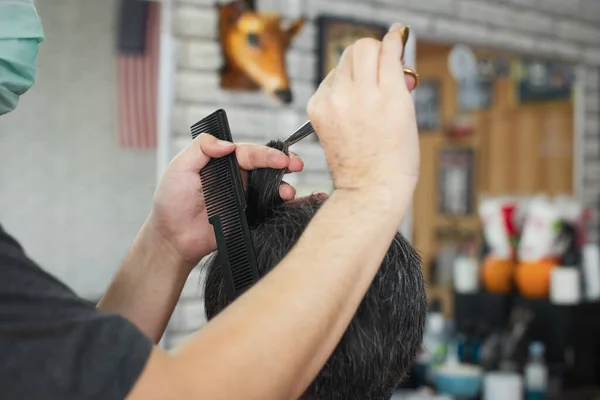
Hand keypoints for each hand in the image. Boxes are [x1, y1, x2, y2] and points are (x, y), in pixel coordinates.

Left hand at [147, 134, 304, 268]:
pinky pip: (270, 208)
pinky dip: (288, 206)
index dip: (267, 153)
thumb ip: (201, 148)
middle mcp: (236, 177)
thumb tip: (228, 143)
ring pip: (271, 187)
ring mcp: (244, 198)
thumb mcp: (179, 167)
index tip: (281, 158)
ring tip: (288, 193)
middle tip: (297, 165)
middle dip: (284, 164)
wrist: (172, 238)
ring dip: (284, 187)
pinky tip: (301, 203)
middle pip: (266, 166)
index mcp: (222, 162)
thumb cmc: (171, 201)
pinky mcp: (248, 217)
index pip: (249, 152)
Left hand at [306, 24, 418, 197]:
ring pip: (342, 61)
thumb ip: (399, 81)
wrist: (370, 187)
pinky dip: (339, 85)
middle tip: (380, 66)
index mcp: (389, 96)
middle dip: (372, 52)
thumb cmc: (395, 157)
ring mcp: (334, 101)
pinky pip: (328, 81)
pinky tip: (349, 104)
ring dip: (355, 69)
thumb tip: (392, 54)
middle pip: (360, 48)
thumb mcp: (408, 114)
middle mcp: (359, 95)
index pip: (387, 49)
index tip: (396, 36)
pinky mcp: (317, 108)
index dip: (393, 40)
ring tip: (365, 93)